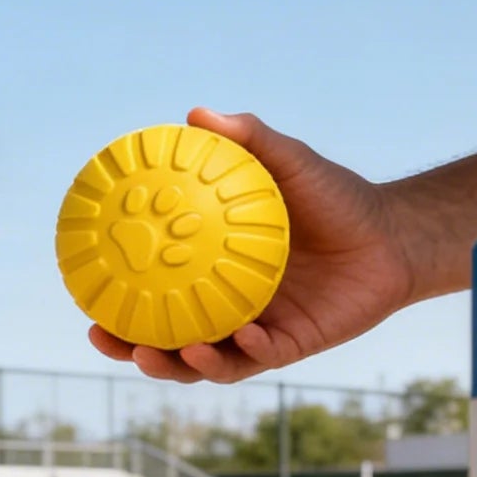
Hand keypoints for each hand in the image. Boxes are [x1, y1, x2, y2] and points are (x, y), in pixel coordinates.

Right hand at [87, 108, 413, 384]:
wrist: (393, 235)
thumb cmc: (338, 198)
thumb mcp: (290, 163)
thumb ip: (248, 140)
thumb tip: (196, 112)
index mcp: (213, 270)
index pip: (153, 288)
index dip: (116, 294)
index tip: (82, 287)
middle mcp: (228, 307)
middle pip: (165, 338)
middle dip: (130, 347)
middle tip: (102, 336)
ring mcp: (256, 332)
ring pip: (205, 363)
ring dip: (178, 364)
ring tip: (157, 354)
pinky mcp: (290, 348)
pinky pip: (258, 358)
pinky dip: (242, 352)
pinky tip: (237, 338)